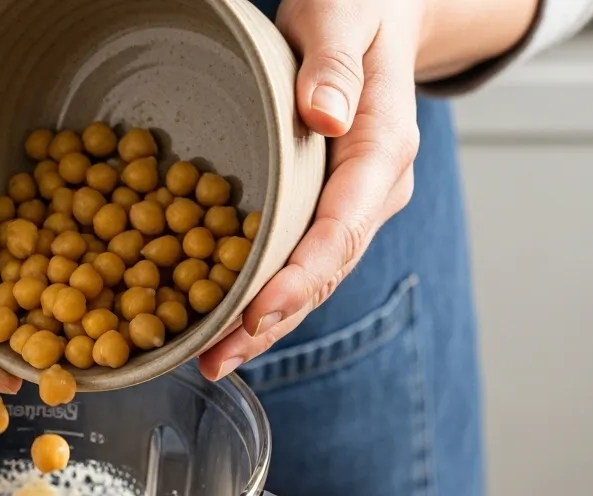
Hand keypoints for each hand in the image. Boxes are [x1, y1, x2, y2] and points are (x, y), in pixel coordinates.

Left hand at [199, 0, 424, 380]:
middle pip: (323, 272)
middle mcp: (372, 193)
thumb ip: (334, 62)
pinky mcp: (321, 210)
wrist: (378, 14)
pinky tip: (217, 326)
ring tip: (210, 362)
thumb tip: (325, 114)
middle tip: (216, 361)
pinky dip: (256, 297)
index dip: (300, 277)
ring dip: (260, 325)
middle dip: (270, 322)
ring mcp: (349, 208)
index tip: (258, 311)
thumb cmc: (358, 7)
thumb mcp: (344, 13)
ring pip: (308, 279)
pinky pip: (292, 261)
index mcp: (383, 152)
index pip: (342, 229)